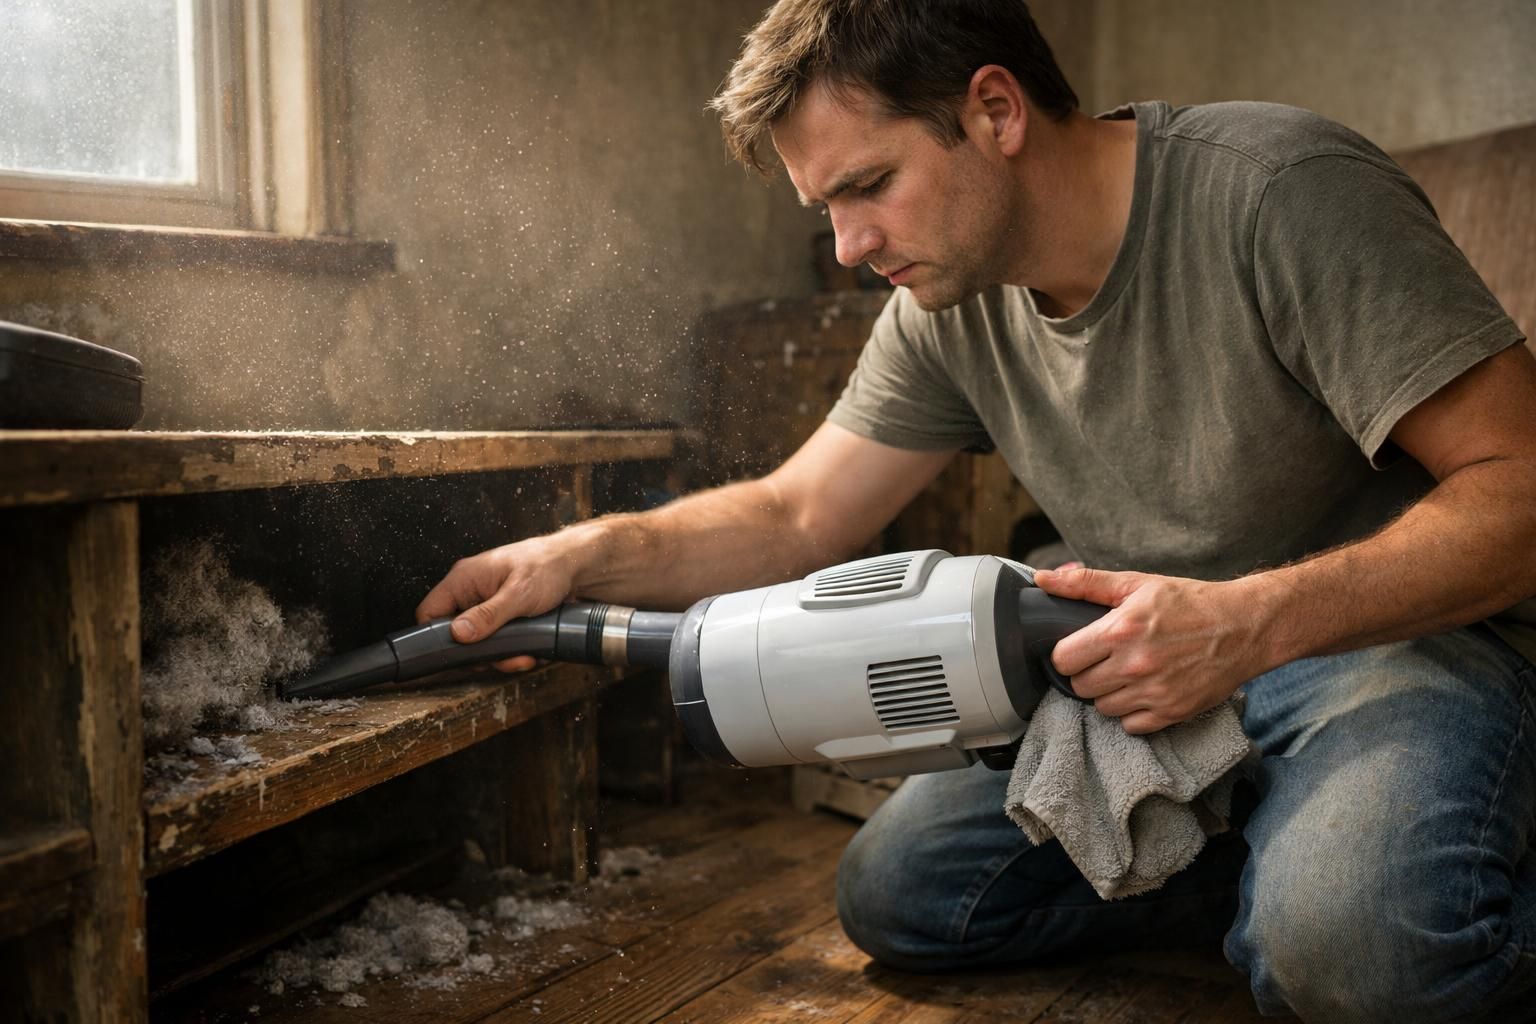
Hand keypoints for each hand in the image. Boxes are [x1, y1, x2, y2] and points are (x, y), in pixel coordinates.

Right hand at [415, 535, 577, 671]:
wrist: (576, 565)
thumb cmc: (548, 567)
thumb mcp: (518, 594)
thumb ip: (488, 615)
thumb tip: (458, 634)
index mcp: (464, 579)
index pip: (429, 611)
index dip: (436, 636)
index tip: (458, 655)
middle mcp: (471, 591)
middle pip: (456, 633)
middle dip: (479, 653)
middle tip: (502, 659)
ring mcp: (486, 604)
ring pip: (478, 641)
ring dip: (500, 655)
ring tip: (523, 657)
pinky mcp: (501, 615)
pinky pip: (496, 639)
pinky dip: (511, 649)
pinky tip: (528, 652)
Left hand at [1032, 567, 1272, 734]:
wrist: (1244, 626)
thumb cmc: (1190, 602)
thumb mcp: (1137, 584)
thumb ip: (1085, 584)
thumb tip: (1043, 579)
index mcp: (1120, 631)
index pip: (1064, 659)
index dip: (1068, 654)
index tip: (1080, 648)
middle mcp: (1134, 665)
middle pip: (1080, 686)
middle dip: (1088, 673)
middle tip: (1107, 659)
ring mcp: (1154, 693)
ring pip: (1103, 708)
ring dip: (1109, 694)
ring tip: (1128, 674)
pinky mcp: (1173, 713)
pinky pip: (1131, 726)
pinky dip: (1133, 713)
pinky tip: (1144, 692)